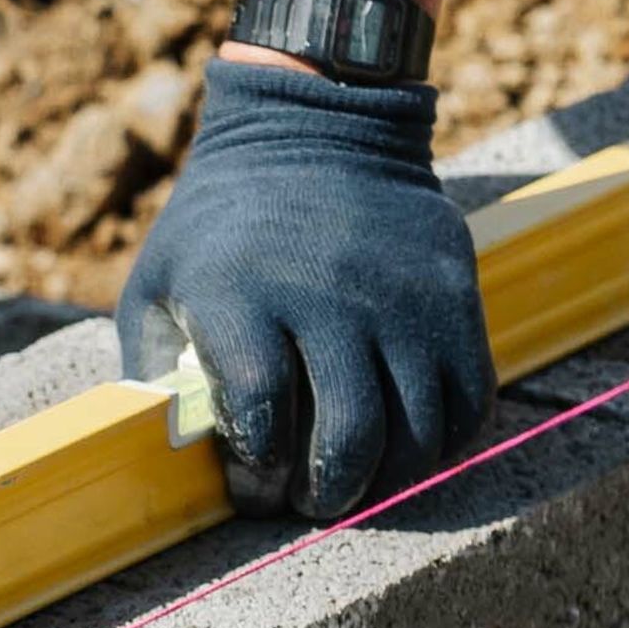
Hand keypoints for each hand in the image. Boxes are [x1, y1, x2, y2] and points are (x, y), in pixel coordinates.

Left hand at [116, 57, 496, 520]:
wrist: (316, 126)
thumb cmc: (220, 226)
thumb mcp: (158, 282)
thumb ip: (157, 369)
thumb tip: (170, 458)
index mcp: (239, 295)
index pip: (261, 415)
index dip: (257, 473)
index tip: (252, 489)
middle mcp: (326, 297)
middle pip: (350, 435)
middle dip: (329, 493)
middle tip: (312, 502)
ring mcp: (399, 295)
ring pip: (419, 429)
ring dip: (389, 479)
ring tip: (360, 481)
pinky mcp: (453, 292)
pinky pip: (471, 397)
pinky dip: (446, 443)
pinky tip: (411, 446)